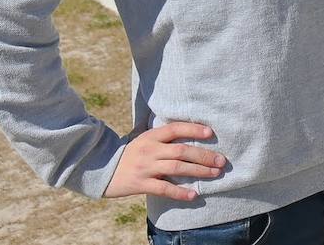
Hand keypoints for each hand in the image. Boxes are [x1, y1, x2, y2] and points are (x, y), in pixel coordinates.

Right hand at [104, 122, 225, 200]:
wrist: (101, 169)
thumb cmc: (131, 154)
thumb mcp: (145, 140)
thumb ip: (164, 139)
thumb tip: (194, 136)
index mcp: (151, 136)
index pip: (175, 128)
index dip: (193, 129)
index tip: (211, 133)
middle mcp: (149, 150)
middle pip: (182, 151)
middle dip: (204, 156)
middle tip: (221, 161)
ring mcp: (145, 167)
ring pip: (177, 168)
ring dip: (199, 171)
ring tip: (215, 174)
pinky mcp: (140, 184)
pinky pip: (164, 188)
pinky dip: (180, 192)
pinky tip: (194, 195)